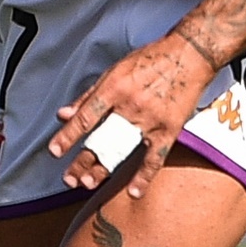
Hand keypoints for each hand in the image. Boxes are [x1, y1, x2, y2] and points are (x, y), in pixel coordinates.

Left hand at [50, 32, 216, 204]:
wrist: (190, 54)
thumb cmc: (150, 59)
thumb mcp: (115, 70)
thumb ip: (89, 95)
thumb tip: (63, 113)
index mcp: (115, 87)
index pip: (86, 116)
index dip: (69, 135)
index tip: (55, 151)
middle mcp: (130, 104)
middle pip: (102, 138)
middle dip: (83, 160)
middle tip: (68, 179)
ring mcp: (150, 118)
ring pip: (123, 149)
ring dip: (104, 168)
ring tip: (87, 184)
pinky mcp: (170, 128)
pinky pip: (155, 157)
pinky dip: (145, 176)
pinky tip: (134, 192)